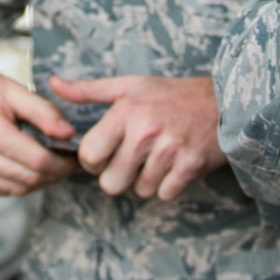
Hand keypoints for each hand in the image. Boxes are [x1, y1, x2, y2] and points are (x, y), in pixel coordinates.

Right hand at [0, 55, 78, 194]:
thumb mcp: (13, 89)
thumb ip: (43, 111)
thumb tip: (69, 134)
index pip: (37, 160)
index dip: (62, 163)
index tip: (77, 158)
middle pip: (27, 179)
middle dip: (54, 174)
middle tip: (69, 164)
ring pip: (14, 190)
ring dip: (38, 182)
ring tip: (51, 166)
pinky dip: (16, 183)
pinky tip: (26, 168)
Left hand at [48, 75, 228, 200]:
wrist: (226, 101)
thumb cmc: (173, 95)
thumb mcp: (130, 86)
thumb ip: (89, 90)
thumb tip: (53, 84)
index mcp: (126, 111)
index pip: (88, 155)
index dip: (94, 160)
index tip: (107, 152)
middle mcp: (146, 131)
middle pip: (110, 183)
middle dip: (119, 176)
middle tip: (134, 160)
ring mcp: (170, 150)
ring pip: (139, 191)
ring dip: (146, 181)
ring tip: (158, 158)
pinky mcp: (190, 166)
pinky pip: (164, 194)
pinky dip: (168, 185)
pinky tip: (174, 165)